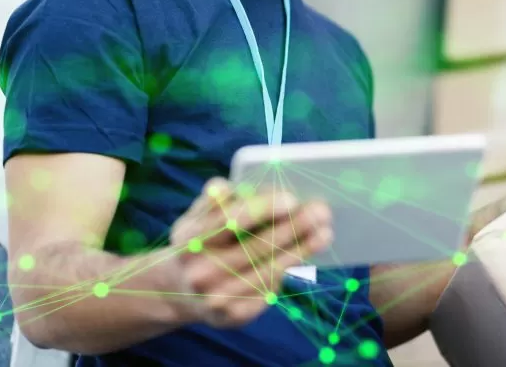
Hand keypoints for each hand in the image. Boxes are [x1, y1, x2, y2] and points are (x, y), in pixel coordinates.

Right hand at [167, 178, 332, 328]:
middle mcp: (200, 273)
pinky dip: (289, 271)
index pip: (229, 222)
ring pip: (268, 270)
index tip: (292, 198)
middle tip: (321, 212)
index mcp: (189, 241)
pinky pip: (269, 290)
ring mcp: (216, 299)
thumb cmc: (199, 242)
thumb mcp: (196, 218)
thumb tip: (224, 187)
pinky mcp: (233, 317)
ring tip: (324, 232)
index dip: (262, 209)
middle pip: (256, 248)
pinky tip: (305, 255)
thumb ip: (214, 200)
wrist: (180, 291)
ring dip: (302, 250)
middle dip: (293, 228)